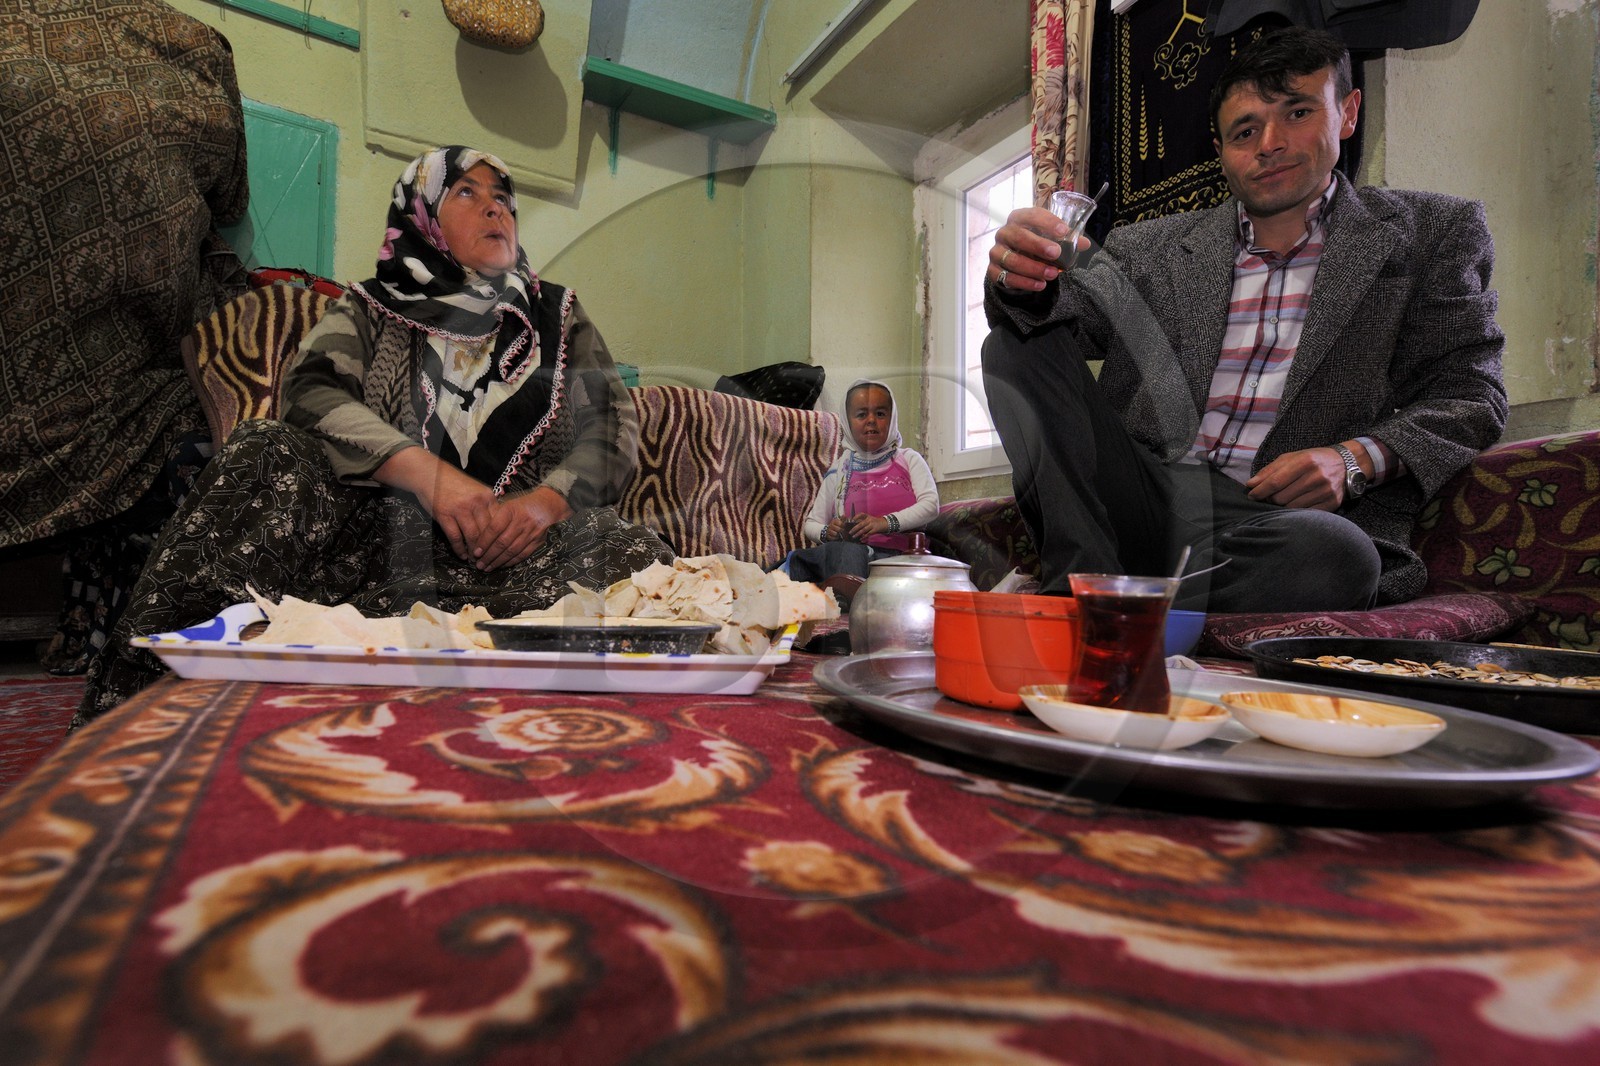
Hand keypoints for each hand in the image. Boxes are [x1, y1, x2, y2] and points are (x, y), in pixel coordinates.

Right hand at [376, 447, 499, 560]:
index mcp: (488, 496)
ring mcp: (460, 509)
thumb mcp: (477, 490)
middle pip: (487, 532)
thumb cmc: (455, 484)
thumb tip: (499, 527)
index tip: (499, 550)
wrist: (431, 474)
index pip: (499, 522)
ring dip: (474, 552)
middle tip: (488, 561)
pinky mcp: (445, 515)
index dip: (499, 539)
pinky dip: (459, 549)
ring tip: (475, 561)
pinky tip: (462, 555)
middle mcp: (477, 502)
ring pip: (473, 537)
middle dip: (488, 549)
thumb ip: (488, 506)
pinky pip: (455, 537)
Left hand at [472, 486, 572, 569]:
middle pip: (502, 542)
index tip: (476, 552)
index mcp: (510, 510)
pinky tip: (501, 565)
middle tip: (479, 564)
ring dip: (498, 562)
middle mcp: (521, 521)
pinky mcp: (537, 541)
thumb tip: (477, 537)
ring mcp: (530, 532)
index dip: (484, 542)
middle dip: (489, 556)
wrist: (546, 506)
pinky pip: (522, 554)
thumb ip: (494, 519)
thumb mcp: (507, 505)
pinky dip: (510, 562)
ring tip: (487, 568)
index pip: (494, 528)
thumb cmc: (521, 506)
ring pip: (511, 551)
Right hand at [823, 517, 857, 542]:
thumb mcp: (839, 521)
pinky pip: (833, 538)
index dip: (843, 526)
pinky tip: (837, 537)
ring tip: (840, 534)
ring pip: (835, 534)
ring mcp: (829, 531)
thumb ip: (842, 519)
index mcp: (834, 521)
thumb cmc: (836, 525)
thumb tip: (844, 515)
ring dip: (839, 535)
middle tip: (843, 531)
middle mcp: (831, 525)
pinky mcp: (828, 536)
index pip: (840, 524)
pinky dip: (836, 538)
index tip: (844, 527)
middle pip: (839, 529)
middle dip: (842, 531)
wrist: (828, 529)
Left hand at [847, 514, 888, 538]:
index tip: (852, 520)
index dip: (856, 517)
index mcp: (867, 516)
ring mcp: (872, 525)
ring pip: (864, 530)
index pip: (861, 514)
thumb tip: (853, 525)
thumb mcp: (869, 519)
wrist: (884, 523)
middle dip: (854, 528)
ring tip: (853, 536)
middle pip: (861, 524)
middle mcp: (869, 520)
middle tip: (850, 532)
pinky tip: (861, 539)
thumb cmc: (874, 521)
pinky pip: (868, 534)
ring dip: (858, 534)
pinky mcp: (874, 530)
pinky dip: (864, 537)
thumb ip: (862, 521)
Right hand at [988, 206, 1079, 292]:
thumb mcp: (1050, 239)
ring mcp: (996, 252)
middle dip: (1038, 245)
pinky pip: (1006, 277)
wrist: (1013, 263)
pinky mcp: (993, 270)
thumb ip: (1067, 240)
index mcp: (1018, 219)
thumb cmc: (1034, 245)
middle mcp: (1004, 233)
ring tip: (1053, 274)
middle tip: (1056, 253)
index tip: (1064, 231)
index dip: (1047, 222)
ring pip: (1012, 259)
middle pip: (1018, 236)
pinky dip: (1024, 282)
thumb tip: (1084, 243)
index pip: (1031, 215)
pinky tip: (1040, 285)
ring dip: (1033, 268)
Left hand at [1245, 448, 1347, 510]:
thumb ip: (1270, 470)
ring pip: (1291, 508)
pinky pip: (1305, 513)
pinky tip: (1293, 506)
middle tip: (1267, 497)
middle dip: (1269, 499)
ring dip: (1280, 507)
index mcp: (1305, 461)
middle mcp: (1316, 476)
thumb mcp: (1292, 458)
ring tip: (1280, 501)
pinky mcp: (1331, 503)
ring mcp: (1325, 491)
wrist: (1346, 464)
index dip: (1260, 491)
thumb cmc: (1314, 460)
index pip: (1275, 482)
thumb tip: (1251, 484)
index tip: (1251, 495)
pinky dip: (1294, 512)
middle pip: (1281, 497)